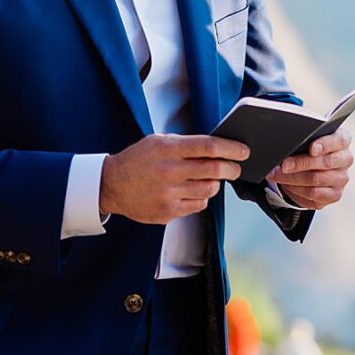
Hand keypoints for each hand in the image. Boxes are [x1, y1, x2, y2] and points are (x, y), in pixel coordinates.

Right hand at [99, 134, 249, 223]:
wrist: (111, 185)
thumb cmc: (137, 160)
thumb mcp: (158, 142)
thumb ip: (185, 144)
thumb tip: (215, 147)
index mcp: (168, 149)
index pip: (209, 146)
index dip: (231, 148)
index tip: (243, 151)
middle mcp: (170, 172)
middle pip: (214, 169)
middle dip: (232, 168)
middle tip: (236, 168)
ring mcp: (169, 194)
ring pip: (209, 190)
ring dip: (215, 183)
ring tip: (210, 179)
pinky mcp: (168, 212)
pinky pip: (198, 206)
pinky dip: (201, 197)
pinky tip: (193, 191)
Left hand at [267, 127, 352, 209]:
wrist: (312, 168)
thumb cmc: (309, 148)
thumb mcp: (307, 139)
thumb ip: (302, 139)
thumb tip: (285, 145)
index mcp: (342, 140)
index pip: (337, 141)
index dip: (324, 145)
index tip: (311, 148)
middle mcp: (345, 159)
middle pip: (325, 162)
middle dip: (301, 163)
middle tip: (284, 165)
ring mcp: (341, 178)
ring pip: (316, 179)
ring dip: (293, 178)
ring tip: (278, 175)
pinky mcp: (334, 194)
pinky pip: (314, 194)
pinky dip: (297, 189)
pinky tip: (287, 185)